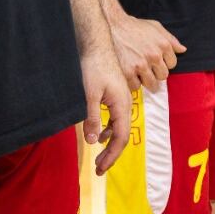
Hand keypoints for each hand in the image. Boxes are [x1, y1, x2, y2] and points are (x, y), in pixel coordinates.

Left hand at [81, 45, 130, 174]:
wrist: (97, 44)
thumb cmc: (93, 67)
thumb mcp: (89, 94)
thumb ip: (91, 117)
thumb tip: (92, 142)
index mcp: (122, 105)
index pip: (121, 137)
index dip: (112, 155)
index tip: (100, 169)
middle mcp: (125, 104)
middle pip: (122, 135)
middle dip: (111, 154)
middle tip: (98, 169)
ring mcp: (121, 99)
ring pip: (119, 127)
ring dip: (109, 143)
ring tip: (98, 156)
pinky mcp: (115, 95)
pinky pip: (115, 119)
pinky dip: (108, 130)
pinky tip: (99, 134)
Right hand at [110, 12, 186, 91]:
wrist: (112, 26)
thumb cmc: (134, 26)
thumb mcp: (156, 27)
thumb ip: (171, 39)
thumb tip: (182, 50)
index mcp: (163, 45)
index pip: (172, 64)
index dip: (164, 63)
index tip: (157, 62)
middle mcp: (154, 56)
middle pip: (163, 76)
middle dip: (156, 74)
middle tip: (148, 69)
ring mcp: (141, 65)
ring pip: (151, 84)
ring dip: (146, 80)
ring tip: (139, 74)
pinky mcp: (127, 72)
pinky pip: (135, 87)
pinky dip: (132, 83)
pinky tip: (129, 75)